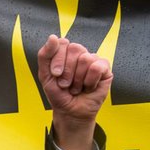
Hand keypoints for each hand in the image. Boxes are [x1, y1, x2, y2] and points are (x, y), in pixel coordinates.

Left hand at [37, 35, 112, 149]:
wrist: (70, 112)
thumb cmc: (59, 94)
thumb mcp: (45, 76)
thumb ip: (45, 55)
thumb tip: (52, 37)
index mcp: (65, 52)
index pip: (62, 42)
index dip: (57, 60)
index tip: (55, 74)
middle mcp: (80, 53)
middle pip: (75, 48)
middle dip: (67, 71)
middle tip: (66, 84)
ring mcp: (93, 60)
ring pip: (85, 59)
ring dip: (77, 79)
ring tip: (76, 87)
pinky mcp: (104, 69)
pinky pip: (97, 67)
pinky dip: (89, 81)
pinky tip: (88, 87)